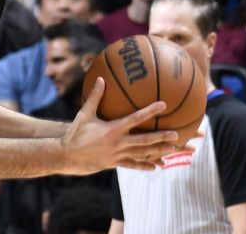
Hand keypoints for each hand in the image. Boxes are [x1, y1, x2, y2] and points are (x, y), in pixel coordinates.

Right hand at [60, 78, 177, 174]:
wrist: (68, 155)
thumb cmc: (76, 132)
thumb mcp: (84, 113)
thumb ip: (95, 96)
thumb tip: (100, 79)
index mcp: (112, 129)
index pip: (135, 119)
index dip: (150, 111)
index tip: (163, 105)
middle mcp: (118, 143)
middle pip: (144, 140)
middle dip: (161, 137)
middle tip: (177, 134)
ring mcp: (118, 155)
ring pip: (143, 153)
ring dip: (159, 151)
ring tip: (173, 149)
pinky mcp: (116, 163)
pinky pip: (133, 164)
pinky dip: (145, 165)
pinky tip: (156, 166)